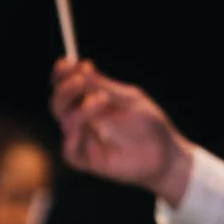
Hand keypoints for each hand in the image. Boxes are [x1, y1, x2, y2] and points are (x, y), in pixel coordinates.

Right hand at [50, 58, 192, 203]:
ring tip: (103, 100)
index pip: (65, 86)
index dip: (61, 74)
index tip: (66, 63)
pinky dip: (73, 139)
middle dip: (64, 90)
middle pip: (58, 103)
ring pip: (64, 122)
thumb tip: (82, 67)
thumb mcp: (129, 99)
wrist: (164, 154)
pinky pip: (70, 151)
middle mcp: (82, 119)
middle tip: (80, 80)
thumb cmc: (148, 124)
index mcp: (89, 101)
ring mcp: (84, 140)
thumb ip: (104, 86)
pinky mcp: (88, 161)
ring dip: (79, 109)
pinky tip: (86, 129)